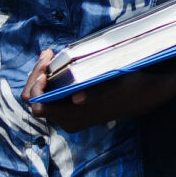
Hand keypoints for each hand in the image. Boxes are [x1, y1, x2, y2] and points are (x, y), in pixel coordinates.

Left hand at [23, 49, 148, 132]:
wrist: (142, 96)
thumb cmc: (128, 87)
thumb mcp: (115, 86)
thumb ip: (94, 94)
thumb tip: (77, 98)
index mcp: (74, 116)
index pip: (37, 106)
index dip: (36, 86)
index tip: (46, 68)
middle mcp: (66, 120)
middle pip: (33, 100)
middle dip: (36, 75)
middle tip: (48, 55)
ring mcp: (67, 116)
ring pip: (39, 97)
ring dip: (42, 76)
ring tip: (51, 56)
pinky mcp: (70, 109)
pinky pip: (49, 95)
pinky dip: (48, 80)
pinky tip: (55, 65)